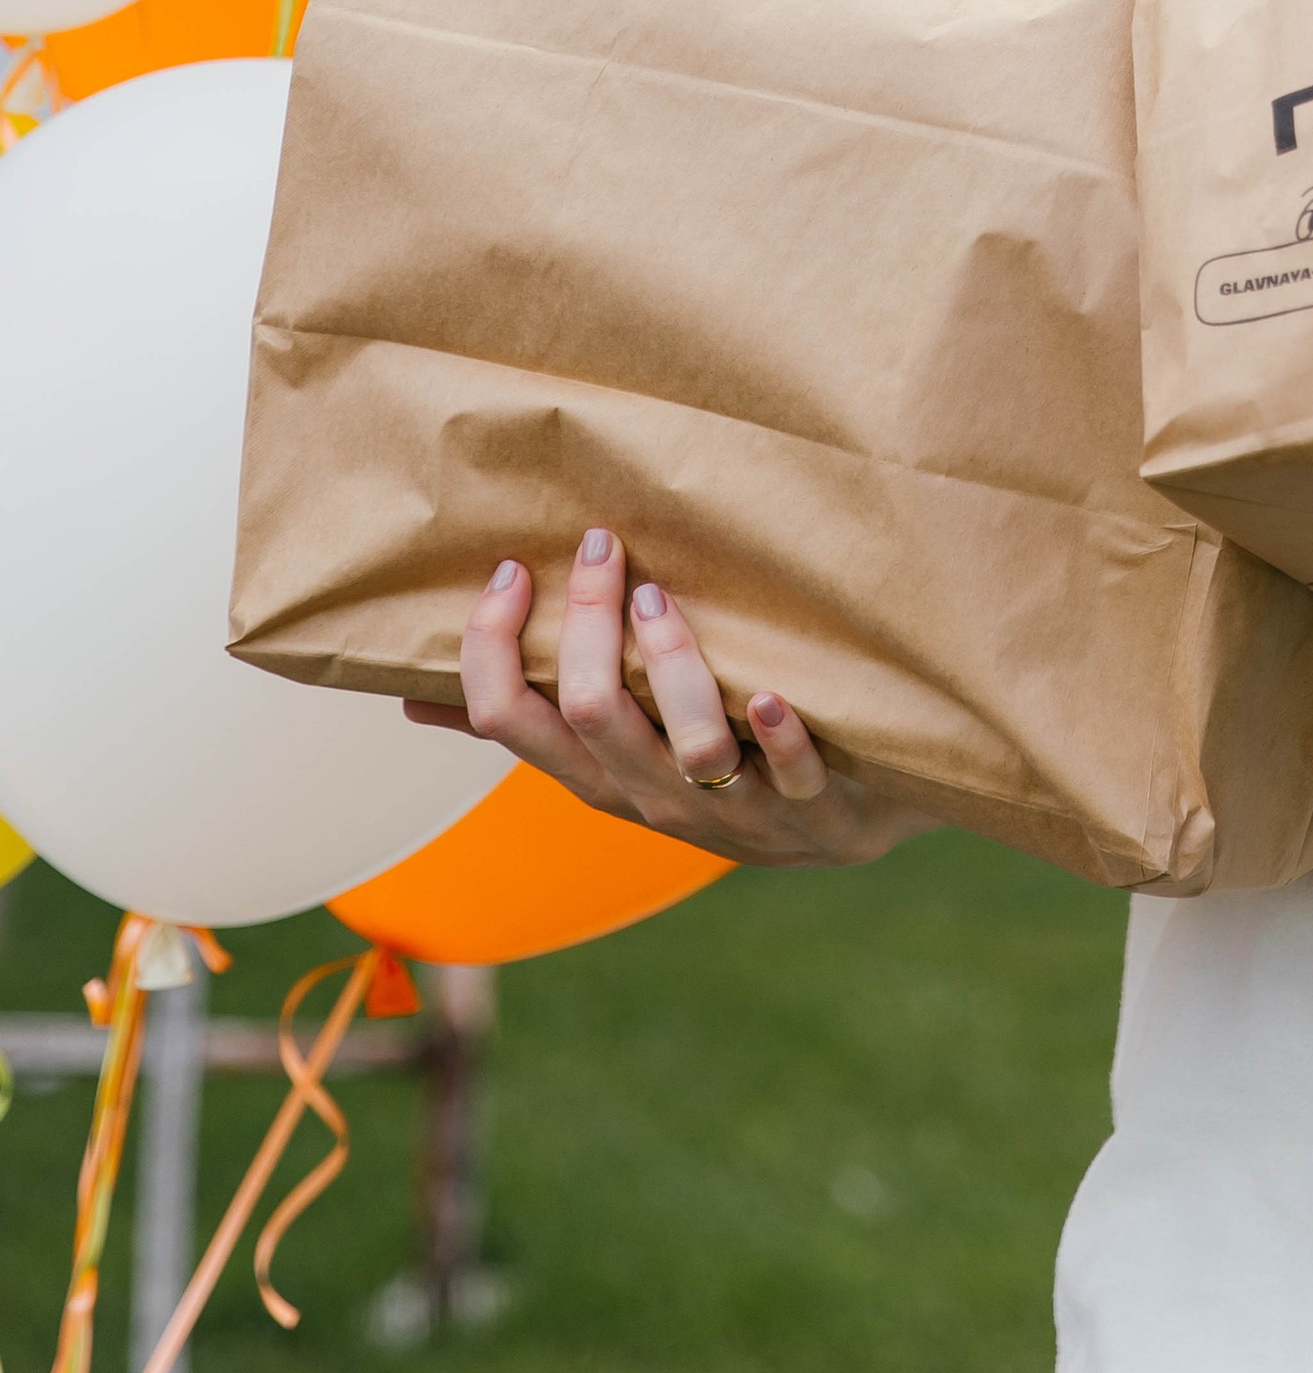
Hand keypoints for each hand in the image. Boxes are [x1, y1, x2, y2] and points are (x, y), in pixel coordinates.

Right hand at [401, 529, 937, 868]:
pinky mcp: (811, 812)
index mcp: (596, 777)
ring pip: (689, 748)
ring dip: (675, 667)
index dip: (493, 649)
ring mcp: (733, 812)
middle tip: (606, 546)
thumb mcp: (615, 753)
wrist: (841, 826)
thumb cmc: (711, 771)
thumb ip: (532, 721)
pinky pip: (790, 780)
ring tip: (664, 598)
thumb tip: (411, 694)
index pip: (508, 723)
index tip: (512, 570)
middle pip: (592, 717)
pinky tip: (768, 693)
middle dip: (589, 628)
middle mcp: (653, 800)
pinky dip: (779, 737)